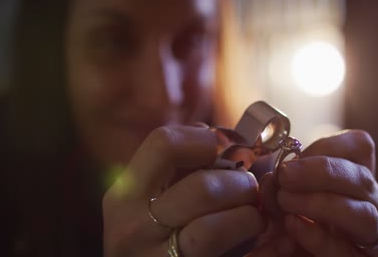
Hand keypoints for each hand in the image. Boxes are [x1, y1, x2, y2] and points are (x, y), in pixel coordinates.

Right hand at [102, 126, 265, 256]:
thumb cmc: (152, 238)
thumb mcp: (148, 201)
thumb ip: (176, 168)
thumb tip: (218, 137)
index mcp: (124, 196)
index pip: (164, 143)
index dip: (202, 139)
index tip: (220, 151)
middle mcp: (132, 228)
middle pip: (202, 187)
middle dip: (239, 183)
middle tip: (249, 189)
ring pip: (214, 229)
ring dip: (248, 217)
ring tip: (254, 216)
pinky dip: (248, 239)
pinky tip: (251, 235)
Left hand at [250, 130, 377, 256]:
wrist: (290, 255)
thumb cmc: (289, 229)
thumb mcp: (281, 201)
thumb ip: (279, 187)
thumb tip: (273, 179)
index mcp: (355, 180)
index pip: (360, 146)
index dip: (328, 145)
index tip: (292, 156)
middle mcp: (373, 205)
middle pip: (363, 178)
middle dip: (321, 172)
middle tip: (284, 175)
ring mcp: (375, 238)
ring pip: (363, 215)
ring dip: (320, 204)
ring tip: (285, 201)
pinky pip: (346, 250)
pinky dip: (317, 237)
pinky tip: (293, 226)